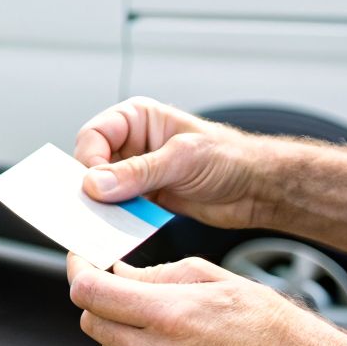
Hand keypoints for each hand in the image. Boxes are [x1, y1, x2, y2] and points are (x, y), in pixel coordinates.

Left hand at [67, 253, 346, 345]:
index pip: (91, 294)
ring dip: (122, 335)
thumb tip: (115, 273)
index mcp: (172, 317)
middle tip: (122, 289)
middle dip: (101, 301)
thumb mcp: (215, 279)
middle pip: (93, 324)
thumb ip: (155, 275)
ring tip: (165, 325)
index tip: (81, 262)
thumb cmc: (271, 325)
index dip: (78, 271)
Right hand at [73, 96, 266, 229]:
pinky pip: (120, 207)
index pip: (94, 135)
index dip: (89, 160)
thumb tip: (96, 183)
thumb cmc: (229, 158)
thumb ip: (138, 172)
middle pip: (92, 163)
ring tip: (111, 219)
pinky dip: (119, 218)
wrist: (258, 188)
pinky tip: (126, 227)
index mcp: (138, 118)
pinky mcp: (145, 197)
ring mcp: (138, 171)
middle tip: (95, 206)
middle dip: (93, 185)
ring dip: (105, 205)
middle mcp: (133, 143)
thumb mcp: (182, 159)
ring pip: (103, 188)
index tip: (93, 185)